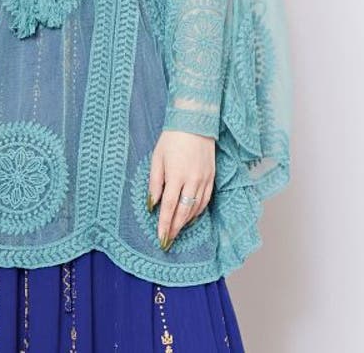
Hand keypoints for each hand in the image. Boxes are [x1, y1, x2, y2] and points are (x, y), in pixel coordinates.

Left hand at [147, 129, 215, 250]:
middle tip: (168, 242)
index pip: (169, 207)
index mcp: (176, 175)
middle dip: (175, 228)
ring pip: (196, 208)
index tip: (161, 238)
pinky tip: (191, 217)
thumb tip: (152, 204)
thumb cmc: (171, 139)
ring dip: (186, 222)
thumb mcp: (157, 158)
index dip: (164, 224)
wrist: (195, 122)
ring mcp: (204, 179)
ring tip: (176, 231)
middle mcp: (192, 180)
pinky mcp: (212, 177)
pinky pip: (205, 200)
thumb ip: (155, 183)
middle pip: (183, 212)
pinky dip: (198, 211)